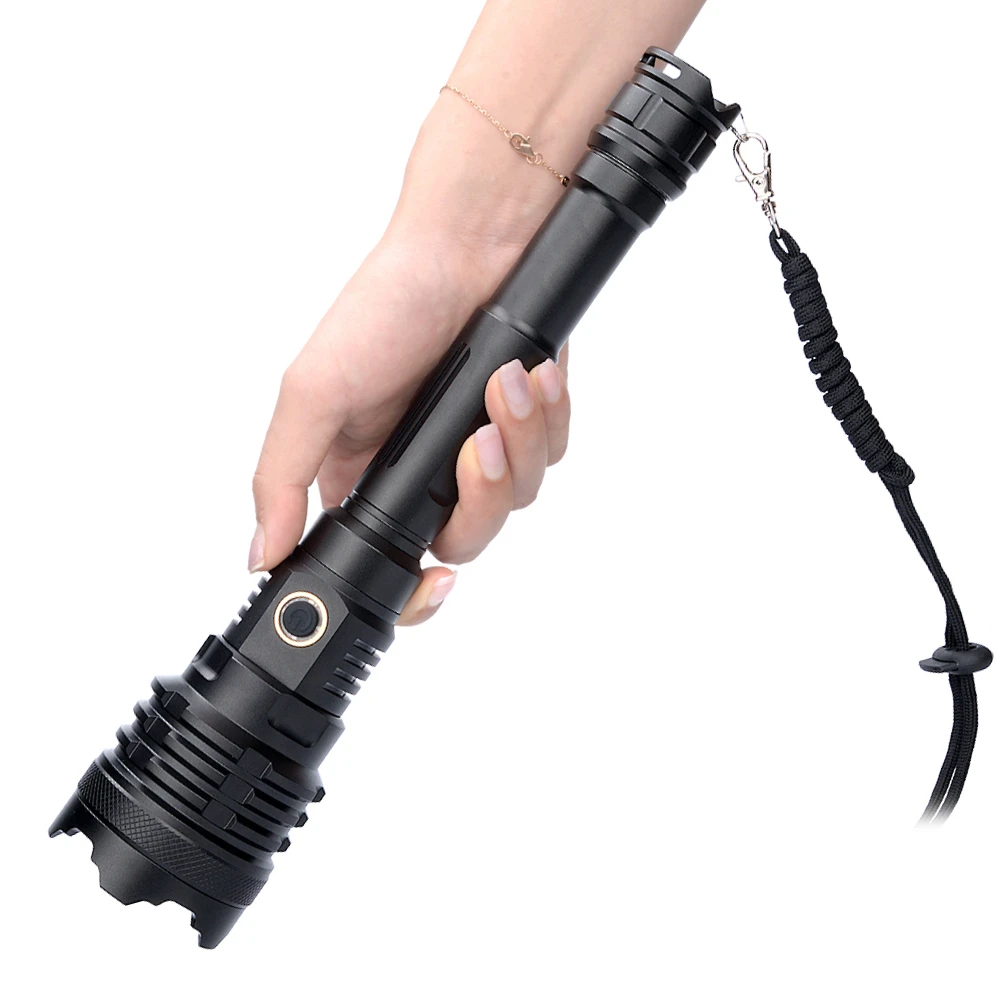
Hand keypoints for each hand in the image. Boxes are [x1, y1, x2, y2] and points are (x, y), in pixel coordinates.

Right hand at [249, 99, 570, 624]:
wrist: (466, 244)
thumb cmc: (386, 306)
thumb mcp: (314, 392)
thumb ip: (280, 477)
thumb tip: (260, 553)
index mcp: (365, 475)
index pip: (386, 564)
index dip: (412, 591)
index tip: (432, 583)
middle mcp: (422, 471)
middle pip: (465, 540)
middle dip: (478, 499)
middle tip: (474, 445)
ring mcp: (478, 450)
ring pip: (516, 499)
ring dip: (516, 443)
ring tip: (502, 386)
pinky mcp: (526, 423)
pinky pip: (550, 452)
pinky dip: (544, 416)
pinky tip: (528, 376)